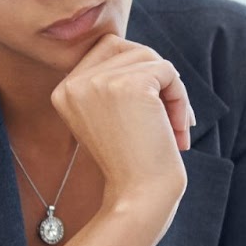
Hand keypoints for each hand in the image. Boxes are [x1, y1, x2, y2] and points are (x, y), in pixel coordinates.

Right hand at [51, 34, 192, 218]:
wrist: (139, 197)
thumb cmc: (133, 162)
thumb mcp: (111, 116)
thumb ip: (115, 81)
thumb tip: (142, 51)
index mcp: (64, 90)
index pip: (108, 49)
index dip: (138, 73)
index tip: (150, 112)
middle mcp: (73, 83)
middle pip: (130, 49)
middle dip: (157, 78)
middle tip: (168, 118)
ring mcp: (98, 82)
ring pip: (152, 59)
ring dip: (173, 92)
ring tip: (173, 129)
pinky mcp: (128, 86)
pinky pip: (168, 71)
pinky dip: (181, 99)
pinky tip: (177, 130)